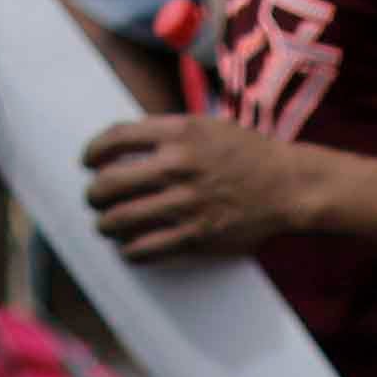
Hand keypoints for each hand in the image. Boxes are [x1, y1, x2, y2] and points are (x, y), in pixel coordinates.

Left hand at [82, 112, 327, 262]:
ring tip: (106, 224)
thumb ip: (169, 132)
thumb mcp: (209, 126)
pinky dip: (129, 251)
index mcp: (180, 132)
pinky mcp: (195, 235)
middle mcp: (178, 166)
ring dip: (105, 224)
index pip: (115, 138)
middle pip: (109, 183)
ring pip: (120, 219)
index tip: (88, 161)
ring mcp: (185, 203)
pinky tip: (129, 247)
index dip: (93, 151)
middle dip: (93, 194)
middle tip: (94, 198)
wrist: (288, 185)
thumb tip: (126, 145)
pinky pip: (145, 248)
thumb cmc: (249, 153)